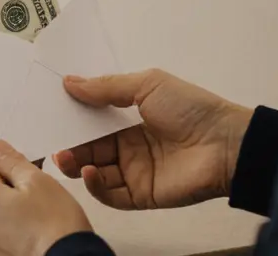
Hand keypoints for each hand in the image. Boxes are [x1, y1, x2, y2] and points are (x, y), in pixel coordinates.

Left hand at [0, 140, 93, 255]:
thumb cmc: (57, 222)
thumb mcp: (38, 181)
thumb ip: (12, 161)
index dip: (0, 161)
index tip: (22, 169)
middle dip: (6, 189)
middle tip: (35, 195)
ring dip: (8, 212)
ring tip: (36, 219)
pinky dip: (11, 233)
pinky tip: (32, 237)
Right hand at [54, 69, 252, 209]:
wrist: (225, 144)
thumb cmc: (190, 108)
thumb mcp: (147, 85)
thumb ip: (107, 87)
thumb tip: (70, 82)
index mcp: (132, 119)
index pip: (94, 122)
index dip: (74, 119)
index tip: (51, 114)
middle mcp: (131, 146)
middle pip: (90, 148)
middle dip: (69, 144)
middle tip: (52, 141)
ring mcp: (135, 172)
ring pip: (95, 172)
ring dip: (76, 164)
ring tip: (64, 157)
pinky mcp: (141, 195)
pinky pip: (110, 194)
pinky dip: (95, 185)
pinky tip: (88, 171)